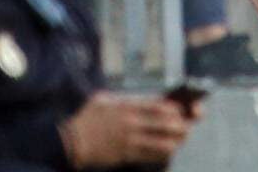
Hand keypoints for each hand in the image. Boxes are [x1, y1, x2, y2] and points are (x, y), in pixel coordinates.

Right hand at [60, 94, 194, 167]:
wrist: (71, 142)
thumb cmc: (85, 119)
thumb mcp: (103, 100)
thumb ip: (123, 100)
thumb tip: (140, 102)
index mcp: (127, 106)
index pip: (161, 106)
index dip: (177, 109)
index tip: (184, 110)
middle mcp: (132, 122)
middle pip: (168, 124)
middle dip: (182, 126)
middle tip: (186, 128)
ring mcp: (131, 140)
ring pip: (164, 142)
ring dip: (175, 142)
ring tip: (178, 141)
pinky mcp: (127, 155)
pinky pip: (152, 157)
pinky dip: (163, 154)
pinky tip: (166, 152)